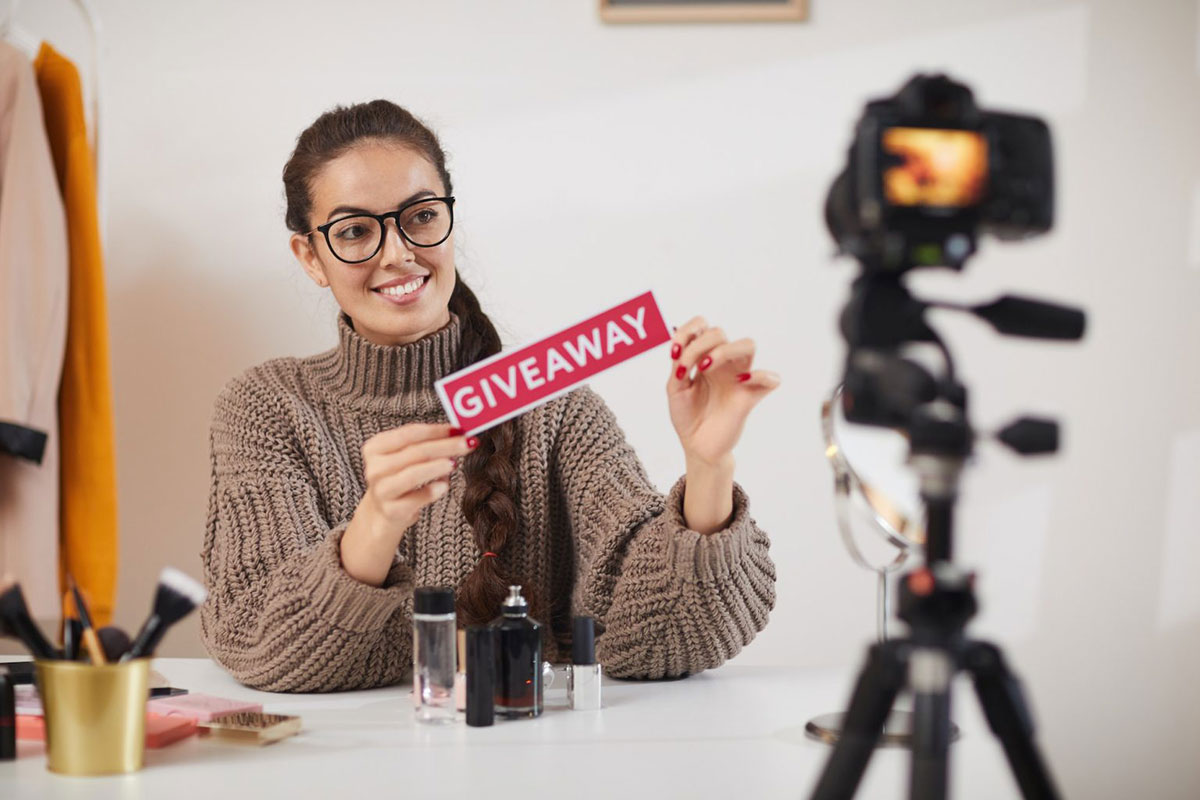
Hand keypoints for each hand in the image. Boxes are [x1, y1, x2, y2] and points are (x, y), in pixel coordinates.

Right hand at [341, 423, 477, 584]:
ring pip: (413, 474)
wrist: (383, 513)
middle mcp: (375, 468)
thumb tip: (459, 435)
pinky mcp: (392, 510)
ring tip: (454, 464)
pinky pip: (416, 498)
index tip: (459, 429)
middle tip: (467, 443)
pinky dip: (432, 491)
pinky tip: (444, 486)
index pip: (410, 433)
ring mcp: (382, 490)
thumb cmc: (400, 478)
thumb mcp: (406, 458)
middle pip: (415, 452)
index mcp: (376, 447)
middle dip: (445, 446)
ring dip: (437, 467)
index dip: (436, 431)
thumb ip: (427, 445)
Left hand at [667, 317, 779, 467]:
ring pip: (747, 344)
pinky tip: (740, 382)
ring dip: (723, 350)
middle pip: (719, 332)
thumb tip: (682, 345)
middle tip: (689, 368)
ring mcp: (739, 377)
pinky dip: (760, 376)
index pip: (702, 326)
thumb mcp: (674, 388)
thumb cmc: (687, 416)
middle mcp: (723, 364)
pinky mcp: (751, 396)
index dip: (688, 330)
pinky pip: (771, 379)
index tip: (674, 353)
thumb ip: (679, 364)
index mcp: (703, 358)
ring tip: (705, 368)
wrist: (696, 445)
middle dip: (699, 345)